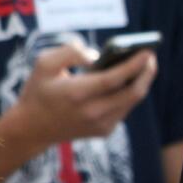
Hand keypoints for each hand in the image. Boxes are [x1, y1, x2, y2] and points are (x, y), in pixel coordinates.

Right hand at [7, 40, 156, 144]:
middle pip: (132, 93)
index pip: (113, 79)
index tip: (147, 51)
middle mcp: (92, 112)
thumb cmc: (38, 91)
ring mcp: (101, 124)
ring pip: (132, 101)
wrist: (31, 128)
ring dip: (141, 82)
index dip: (134, 65)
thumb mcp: (44, 64)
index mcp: (76, 94)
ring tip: (144, 64)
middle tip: (150, 55)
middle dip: (147, 73)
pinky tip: (132, 79)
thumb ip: (70, 52)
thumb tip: (96, 55)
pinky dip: (129, 93)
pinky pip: (125, 108)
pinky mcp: (105, 131)